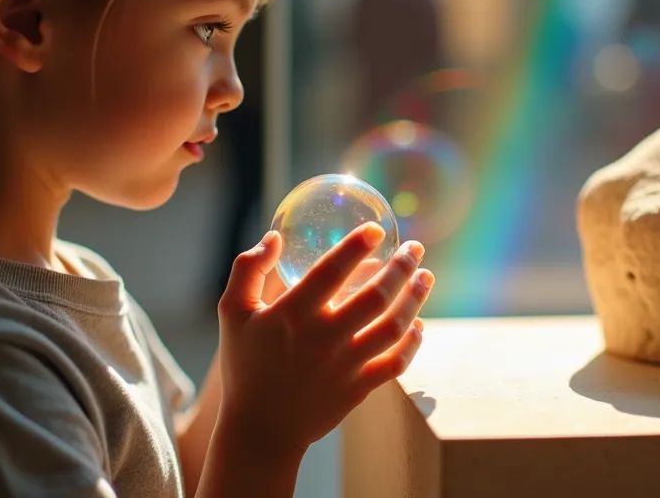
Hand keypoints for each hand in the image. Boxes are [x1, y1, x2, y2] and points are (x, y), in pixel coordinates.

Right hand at [215, 223, 434, 455]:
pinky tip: (418, 325)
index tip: (377, 230)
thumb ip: (247, 269)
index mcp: (291, 314)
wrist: (259, 429)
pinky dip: (413, 343)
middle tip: (415, 248)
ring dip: (415, 298)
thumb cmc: (245, 365)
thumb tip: (274, 238)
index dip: (358, 245)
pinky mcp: (358, 388)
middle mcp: (322, 338)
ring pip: (393, 327)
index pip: (333, 270)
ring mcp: (344, 365)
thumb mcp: (233, 313)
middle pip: (376, 296)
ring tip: (426, 276)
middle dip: (402, 266)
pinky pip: (396, 363)